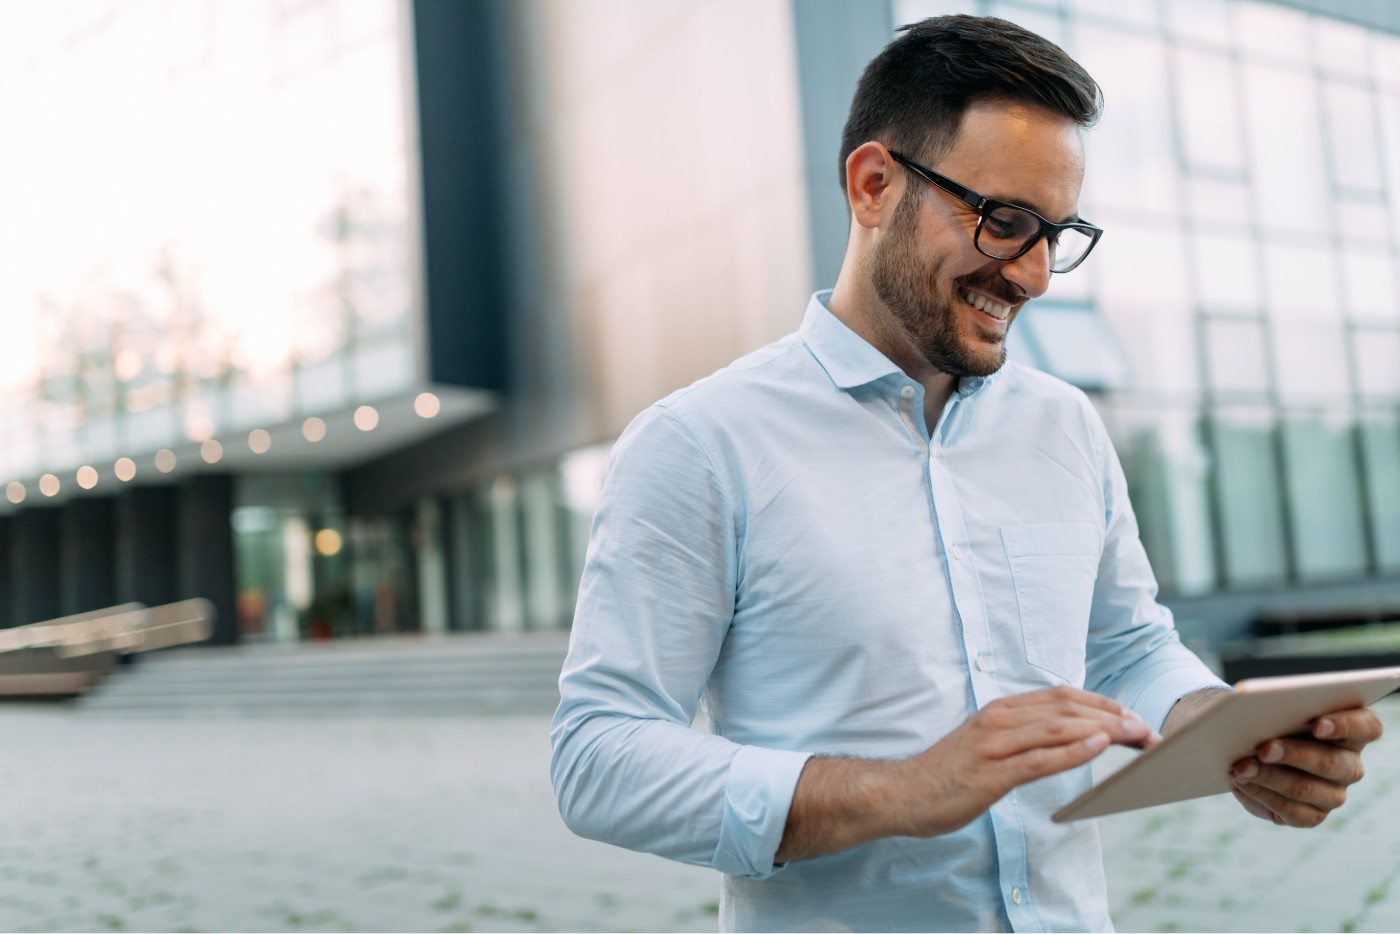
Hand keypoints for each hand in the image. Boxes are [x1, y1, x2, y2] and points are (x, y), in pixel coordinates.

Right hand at [895, 685, 1156, 837]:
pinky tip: (1098, 747)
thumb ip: (1022, 736)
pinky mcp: (990, 773)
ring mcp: (994, 744)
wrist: (900, 792)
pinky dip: (1072, 750)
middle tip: (1149, 730)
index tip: (1133, 717)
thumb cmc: (947, 774)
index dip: (1102, 703)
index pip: (1061, 697)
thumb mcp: (988, 745)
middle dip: (1113, 715)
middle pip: (1066, 708)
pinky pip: (1038, 758)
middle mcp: (999, 719)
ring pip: (1058, 727)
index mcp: (1001, 711)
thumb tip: (1066, 736)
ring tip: (1136, 735)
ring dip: (1104, 729)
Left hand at [1229, 707, 1383, 826]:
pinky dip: (1263, 796)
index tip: (1318, 725)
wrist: (1252, 750)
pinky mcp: (1313, 815)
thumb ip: (1280, 708)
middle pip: (1331, 762)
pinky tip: (1243, 784)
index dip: (1345, 725)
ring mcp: (1333, 793)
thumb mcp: (1278, 710)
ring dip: (1270, 778)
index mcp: (1352, 732)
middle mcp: (1349, 765)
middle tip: (1263, 749)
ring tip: (1240, 769)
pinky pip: (1292, 812)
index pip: (1367, 727)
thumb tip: (1257, 712)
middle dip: (1293, 754)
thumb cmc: (1272, 721)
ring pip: (1306, 789)